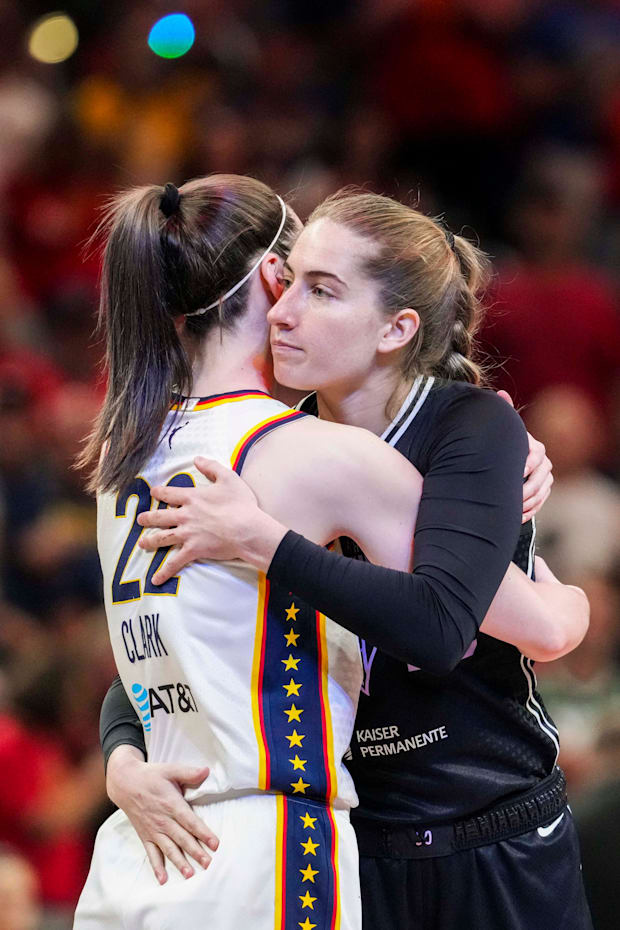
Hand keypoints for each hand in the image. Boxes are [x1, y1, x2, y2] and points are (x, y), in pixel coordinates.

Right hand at [106, 745, 216, 884]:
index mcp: (171, 804)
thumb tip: (207, 771)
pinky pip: (151, 853)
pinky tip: (163, 879)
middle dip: (196, 852)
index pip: (190, 822)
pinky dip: (156, 867)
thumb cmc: (151, 775)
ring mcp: (153, 830)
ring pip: (169, 849)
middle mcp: (163, 820)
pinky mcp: (144, 836)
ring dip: (180, 862)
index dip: (203, 833)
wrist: (125, 783)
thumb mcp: (170, 769)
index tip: (215, 844)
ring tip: (190, 874)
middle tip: (208, 864)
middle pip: (182, 839)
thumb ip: (189, 772)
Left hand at [137, 457, 285, 582]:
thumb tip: (197, 458)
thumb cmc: (241, 504)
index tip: (153, 492)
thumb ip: (211, 467)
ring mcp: (187, 534)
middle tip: (140, 519)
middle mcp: (185, 515)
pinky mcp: (193, 550)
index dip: (159, 492)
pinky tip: (155, 579)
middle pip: (160, 516)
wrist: (247, 529)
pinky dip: (164, 572)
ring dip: (149, 541)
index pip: (169, 493)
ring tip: (141, 544)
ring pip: (162, 538)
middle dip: (148, 518)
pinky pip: (174, 562)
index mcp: (192, 497)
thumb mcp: (228, 478)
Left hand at [497, 391, 552, 522]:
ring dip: (528, 503)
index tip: (515, 473)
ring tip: (513, 509)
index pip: (536, 457)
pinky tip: (516, 517)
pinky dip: (529, 511)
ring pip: (541, 493)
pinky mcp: (542, 491)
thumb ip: (503, 412)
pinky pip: (540, 503)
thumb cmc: (500, 444)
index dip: (526, 466)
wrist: (503, 458)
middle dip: (527, 489)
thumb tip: (501, 394)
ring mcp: (544, 478)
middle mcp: (544, 463)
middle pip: (540, 479)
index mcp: (535, 448)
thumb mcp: (502, 430)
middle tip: (512, 497)